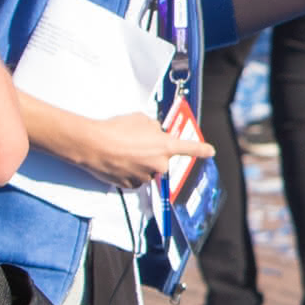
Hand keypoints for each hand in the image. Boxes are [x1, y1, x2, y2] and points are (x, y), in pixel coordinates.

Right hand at [78, 111, 214, 189]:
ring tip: (123, 151)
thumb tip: (155, 134)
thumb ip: (154, 128)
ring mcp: (145, 176)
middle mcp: (160, 164)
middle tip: (135, 144)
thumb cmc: (117, 128)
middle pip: (162, 160)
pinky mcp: (130, 185)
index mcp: (166, 146)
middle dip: (153, 154)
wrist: (93, 144)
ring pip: (148, 171)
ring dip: (140, 163)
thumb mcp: (142, 120)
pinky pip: (135, 179)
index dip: (202, 150)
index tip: (210, 151)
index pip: (191, 148)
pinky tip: (119, 162)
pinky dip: (130, 172)